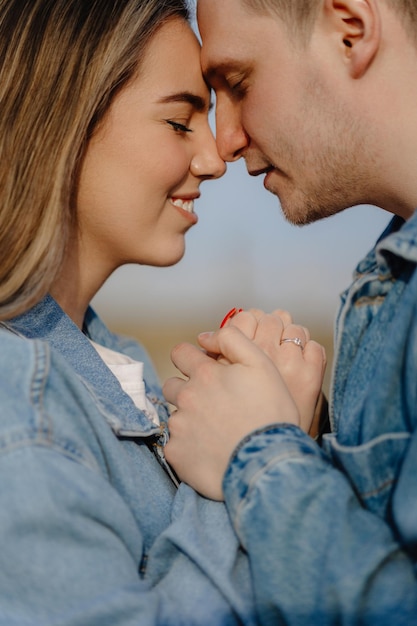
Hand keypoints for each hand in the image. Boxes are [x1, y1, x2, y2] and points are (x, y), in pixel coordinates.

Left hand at [163, 326, 298, 499]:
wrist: (269, 463)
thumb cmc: (271, 413)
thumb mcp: (261, 364)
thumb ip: (232, 339)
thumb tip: (204, 336)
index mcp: (205, 374)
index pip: (180, 353)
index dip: (191, 358)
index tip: (203, 370)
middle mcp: (187, 397)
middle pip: (171, 385)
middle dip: (186, 389)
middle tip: (212, 404)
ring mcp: (179, 427)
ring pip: (175, 416)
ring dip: (189, 419)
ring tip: (215, 431)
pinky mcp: (176, 454)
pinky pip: (175, 445)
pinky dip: (189, 446)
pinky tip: (210, 451)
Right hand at [216, 308, 326, 432]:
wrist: (268, 454)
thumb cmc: (241, 425)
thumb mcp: (218, 391)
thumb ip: (218, 363)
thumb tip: (217, 337)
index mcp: (237, 358)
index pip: (244, 317)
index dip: (246, 322)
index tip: (247, 332)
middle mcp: (263, 354)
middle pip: (270, 317)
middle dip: (268, 325)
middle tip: (267, 339)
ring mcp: (291, 363)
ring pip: (294, 328)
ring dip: (290, 335)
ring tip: (286, 350)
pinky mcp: (312, 375)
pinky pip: (314, 347)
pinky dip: (309, 351)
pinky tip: (302, 363)